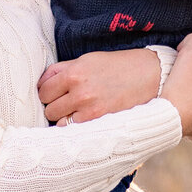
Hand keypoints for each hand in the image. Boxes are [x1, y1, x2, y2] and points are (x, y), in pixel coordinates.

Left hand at [38, 48, 161, 122]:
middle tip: (67, 103)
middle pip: (48, 108)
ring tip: (76, 112)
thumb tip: (41, 82)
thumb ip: (63, 70)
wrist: (150, 76)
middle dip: (54, 106)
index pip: (43, 89)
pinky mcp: (99, 122)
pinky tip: (85, 120)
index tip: (53, 94)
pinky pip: (73, 131)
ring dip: (64, 119)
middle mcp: (79, 91)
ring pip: (58, 122)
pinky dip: (75, 128)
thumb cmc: (117, 66)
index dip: (46, 92)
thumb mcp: (88, 60)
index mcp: (74, 72)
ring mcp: (89, 109)